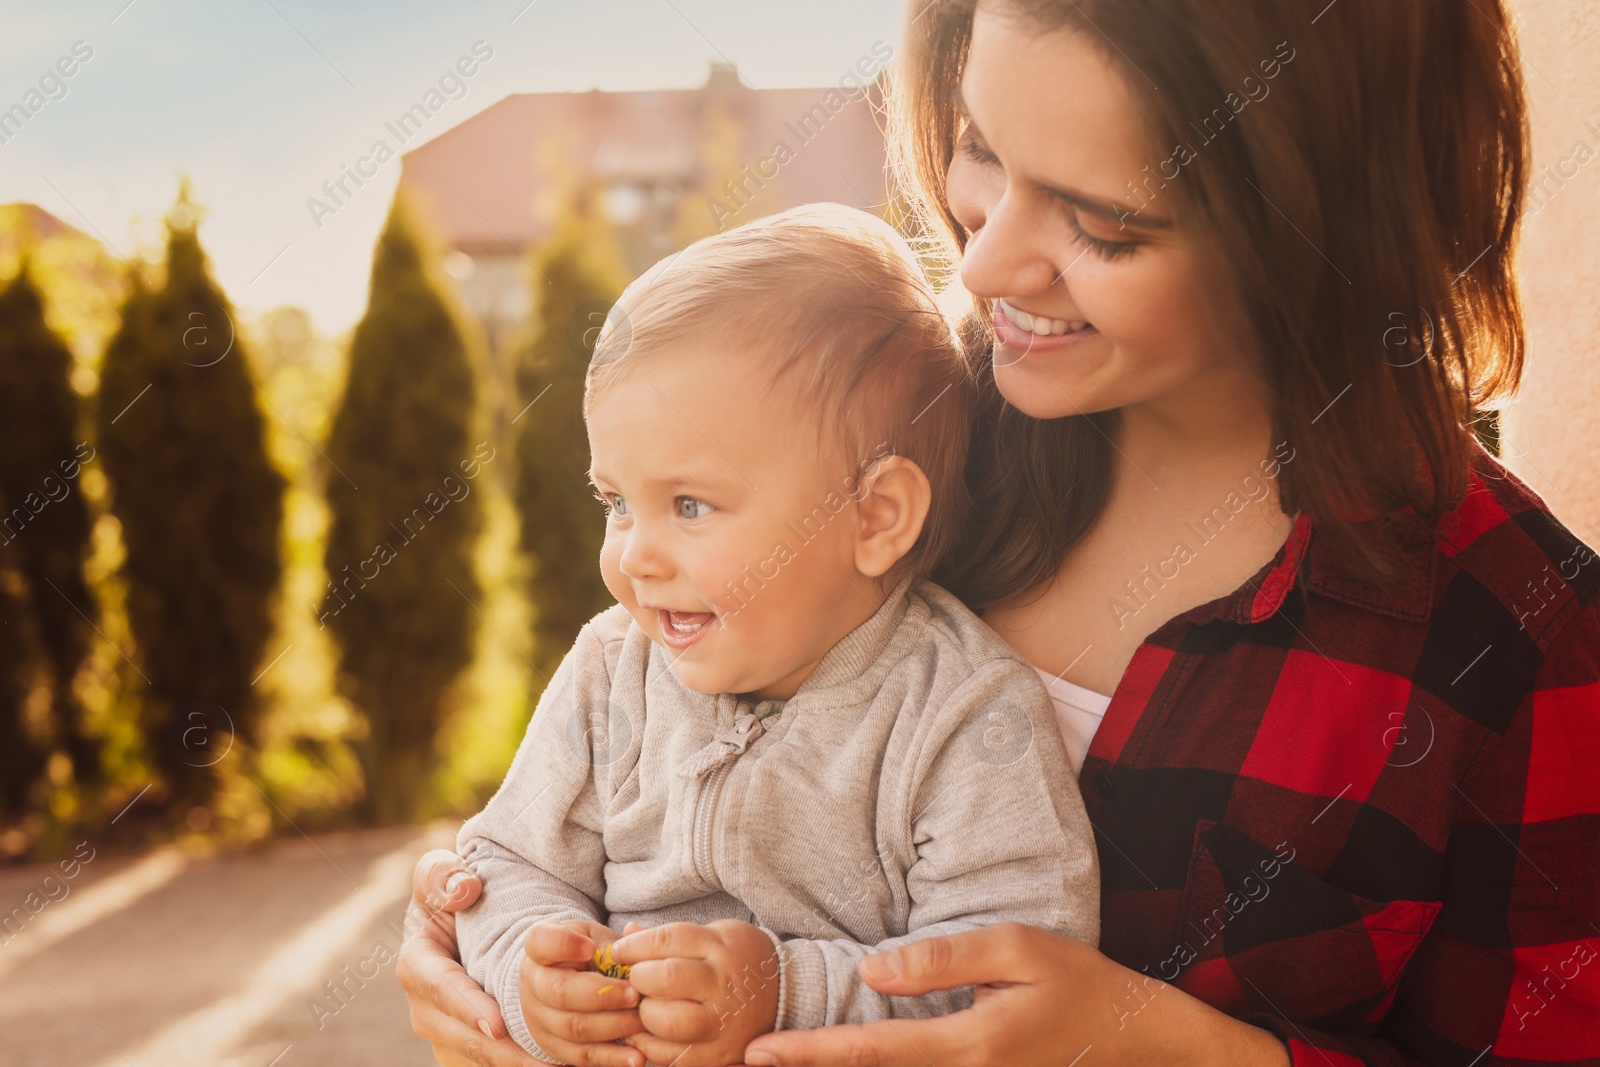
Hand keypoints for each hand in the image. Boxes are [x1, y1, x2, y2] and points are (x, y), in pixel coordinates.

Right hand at [396, 849, 541, 1066]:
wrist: (463, 923)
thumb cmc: (453, 894)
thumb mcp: (441, 874)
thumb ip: (442, 874)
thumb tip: (463, 888)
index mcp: (416, 965)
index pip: (441, 989)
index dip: (469, 1008)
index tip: (498, 1026)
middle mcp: (425, 1008)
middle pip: (461, 1036)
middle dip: (501, 1052)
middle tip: (543, 1062)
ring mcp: (443, 1034)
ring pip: (477, 1059)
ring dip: (514, 1065)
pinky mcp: (464, 1050)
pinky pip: (490, 1065)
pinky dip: (519, 1066)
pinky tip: (557, 1065)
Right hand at [520, 919, 649, 1066]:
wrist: (561, 978)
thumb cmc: (585, 950)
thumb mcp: (593, 935)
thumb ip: (612, 942)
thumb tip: (635, 947)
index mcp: (538, 946)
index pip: (541, 942)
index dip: (564, 945)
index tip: (590, 947)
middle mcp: (533, 983)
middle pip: (561, 992)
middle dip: (601, 995)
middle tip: (634, 994)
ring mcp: (539, 1018)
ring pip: (574, 1027)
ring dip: (613, 1026)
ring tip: (643, 1021)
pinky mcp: (554, 1047)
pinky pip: (583, 1055)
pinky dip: (612, 1058)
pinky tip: (636, 1057)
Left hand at [610, 920, 778, 1066]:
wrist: (786, 994)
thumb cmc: (739, 960)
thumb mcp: (713, 935)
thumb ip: (669, 938)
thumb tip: (627, 933)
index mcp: (720, 947)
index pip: (667, 940)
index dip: (634, 946)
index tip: (618, 951)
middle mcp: (723, 984)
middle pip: (666, 979)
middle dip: (638, 979)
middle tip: (634, 982)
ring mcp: (723, 1022)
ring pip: (669, 1022)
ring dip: (643, 1016)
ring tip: (643, 1008)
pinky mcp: (720, 1055)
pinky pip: (674, 1057)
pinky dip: (651, 1046)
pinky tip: (647, 1034)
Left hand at [737, 924, 1289, 1066]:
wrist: (1134, 1038)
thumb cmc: (1075, 982)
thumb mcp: (1014, 949)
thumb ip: (940, 960)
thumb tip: (871, 969)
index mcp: (968, 1045)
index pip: (870, 1053)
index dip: (810, 1055)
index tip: (759, 1052)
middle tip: (746, 1063)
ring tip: (785, 1066)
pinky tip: (849, 1064)